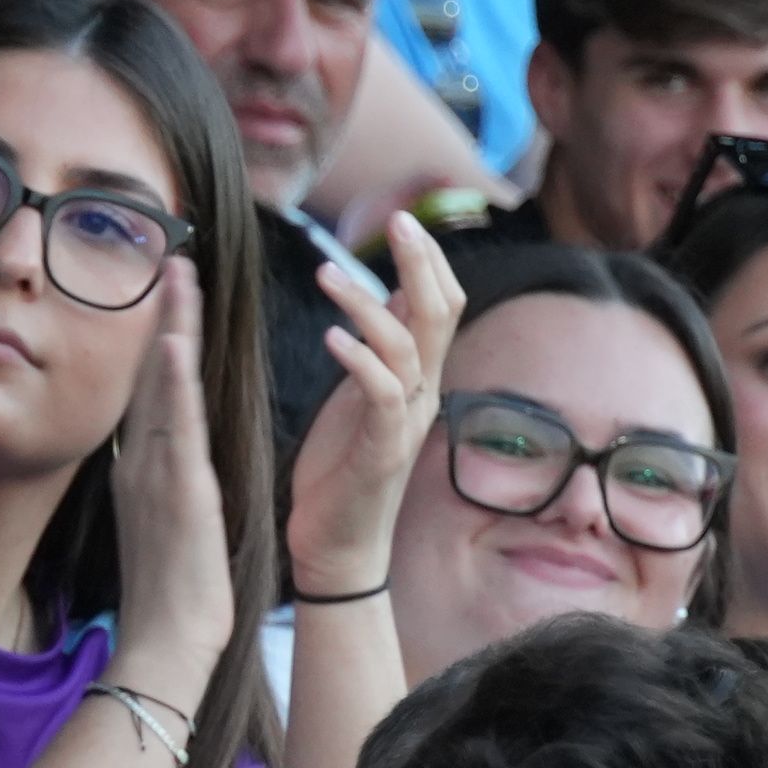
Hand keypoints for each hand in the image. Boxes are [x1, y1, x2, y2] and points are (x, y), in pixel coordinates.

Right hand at [104, 258, 237, 709]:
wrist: (168, 646)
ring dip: (168, 329)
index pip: (151, 391)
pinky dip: (174, 382)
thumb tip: (163, 467)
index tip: (166, 293)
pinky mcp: (178, 492)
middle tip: (168, 259)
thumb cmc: (173, 600)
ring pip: (161, 387)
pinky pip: (174, 427)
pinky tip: (176, 342)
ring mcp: (155, 474)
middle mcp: (141, 463)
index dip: (158, 339)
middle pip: (150, 375)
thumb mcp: (165, 530)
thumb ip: (162, 490)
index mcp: (141, 472)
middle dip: (160, 316)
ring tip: (175, 274)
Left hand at [285, 214, 461, 600]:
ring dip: (367, 304)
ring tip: (326, 273)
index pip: (442, 307)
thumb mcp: (359, 398)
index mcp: (417, 380)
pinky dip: (360, 361)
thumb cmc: (341, 471)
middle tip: (396, 220)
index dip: (430, 262)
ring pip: (407, 347)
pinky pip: (383, 395)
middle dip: (421, 264)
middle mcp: (422, 396)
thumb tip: (390, 298)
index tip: (402, 220)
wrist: (335, 546)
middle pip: (439, 315)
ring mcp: (405, 424)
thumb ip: (379, 352)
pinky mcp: (381, 452)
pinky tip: (331, 337)